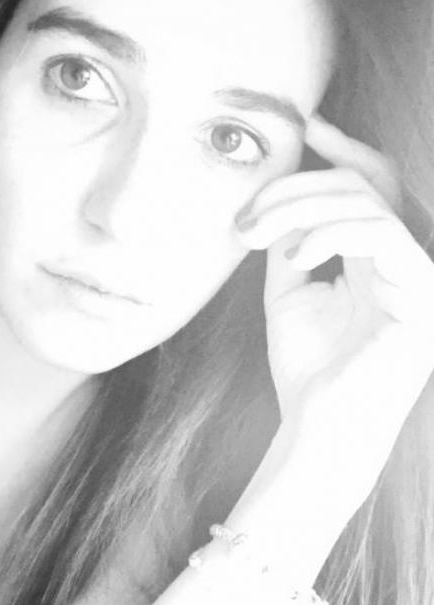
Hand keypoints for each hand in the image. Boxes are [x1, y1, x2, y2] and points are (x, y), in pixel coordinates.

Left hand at [235, 115, 433, 508]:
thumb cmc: (306, 365)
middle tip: (245, 217)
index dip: (343, 148)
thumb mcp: (289, 291)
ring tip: (256, 236)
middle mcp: (404, 258)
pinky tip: (297, 254)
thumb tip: (280, 201)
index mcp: (375, 255)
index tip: (306, 123)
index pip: (370, 184)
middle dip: (296, 187)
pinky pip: (383, 234)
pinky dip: (334, 232)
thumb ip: (291, 242)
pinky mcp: (423, 295)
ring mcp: (418, 275)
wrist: (319, 424)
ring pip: (369, 201)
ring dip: (303, 208)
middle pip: (362, 184)